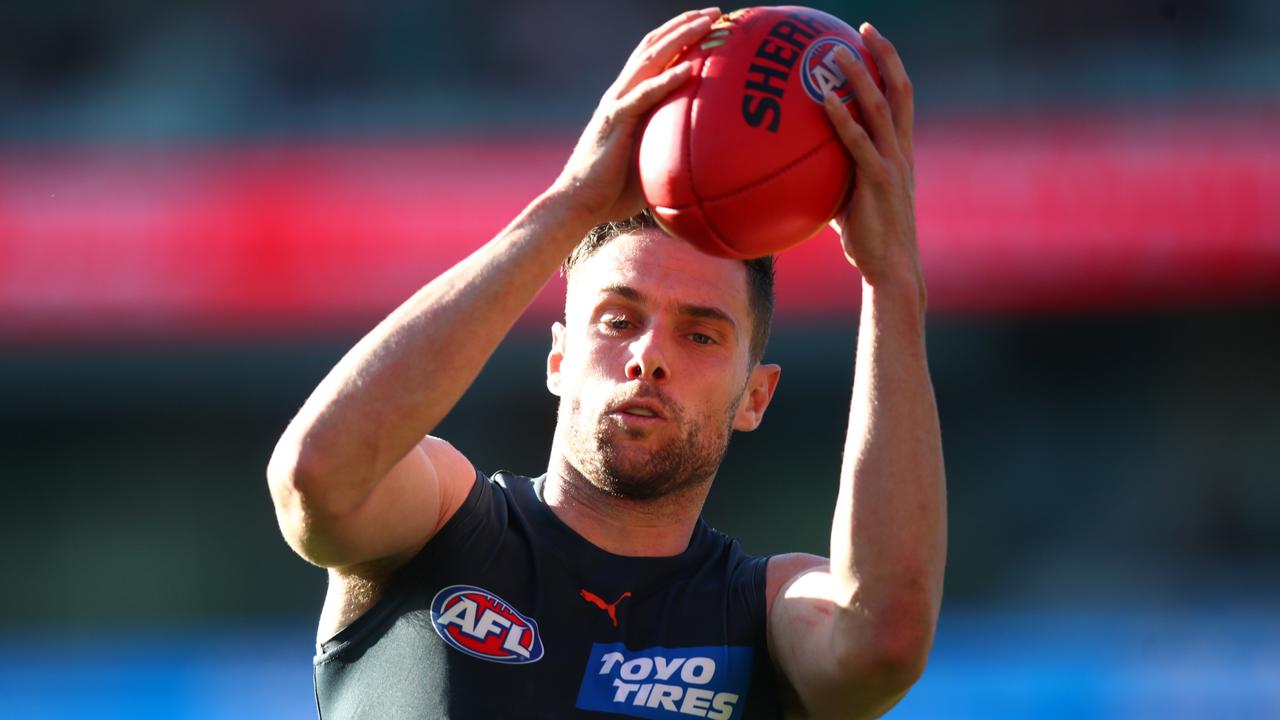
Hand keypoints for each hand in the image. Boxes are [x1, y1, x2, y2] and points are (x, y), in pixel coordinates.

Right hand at [551, 8, 719, 225]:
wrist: (578, 203)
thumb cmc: (612, 192)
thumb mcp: (646, 163)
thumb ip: (666, 149)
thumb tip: (700, 159)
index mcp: (626, 99)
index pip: (652, 56)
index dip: (677, 35)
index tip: (706, 24)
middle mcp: (620, 93)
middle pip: (654, 46)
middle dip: (684, 25)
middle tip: (715, 12)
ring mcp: (616, 104)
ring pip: (650, 60)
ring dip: (680, 38)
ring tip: (707, 24)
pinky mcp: (615, 121)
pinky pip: (645, 96)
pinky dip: (667, 80)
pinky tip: (689, 69)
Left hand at [822, 23, 920, 293]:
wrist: (890, 269)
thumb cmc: (867, 238)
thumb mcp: (849, 198)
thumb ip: (833, 176)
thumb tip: (798, 166)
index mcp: (900, 151)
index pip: (901, 97)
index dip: (890, 65)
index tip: (871, 39)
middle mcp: (901, 151)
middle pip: (899, 90)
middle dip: (884, 55)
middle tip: (862, 28)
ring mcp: (892, 164)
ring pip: (881, 109)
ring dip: (859, 78)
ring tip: (836, 53)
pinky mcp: (877, 182)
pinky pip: (858, 143)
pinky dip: (843, 119)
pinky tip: (824, 102)